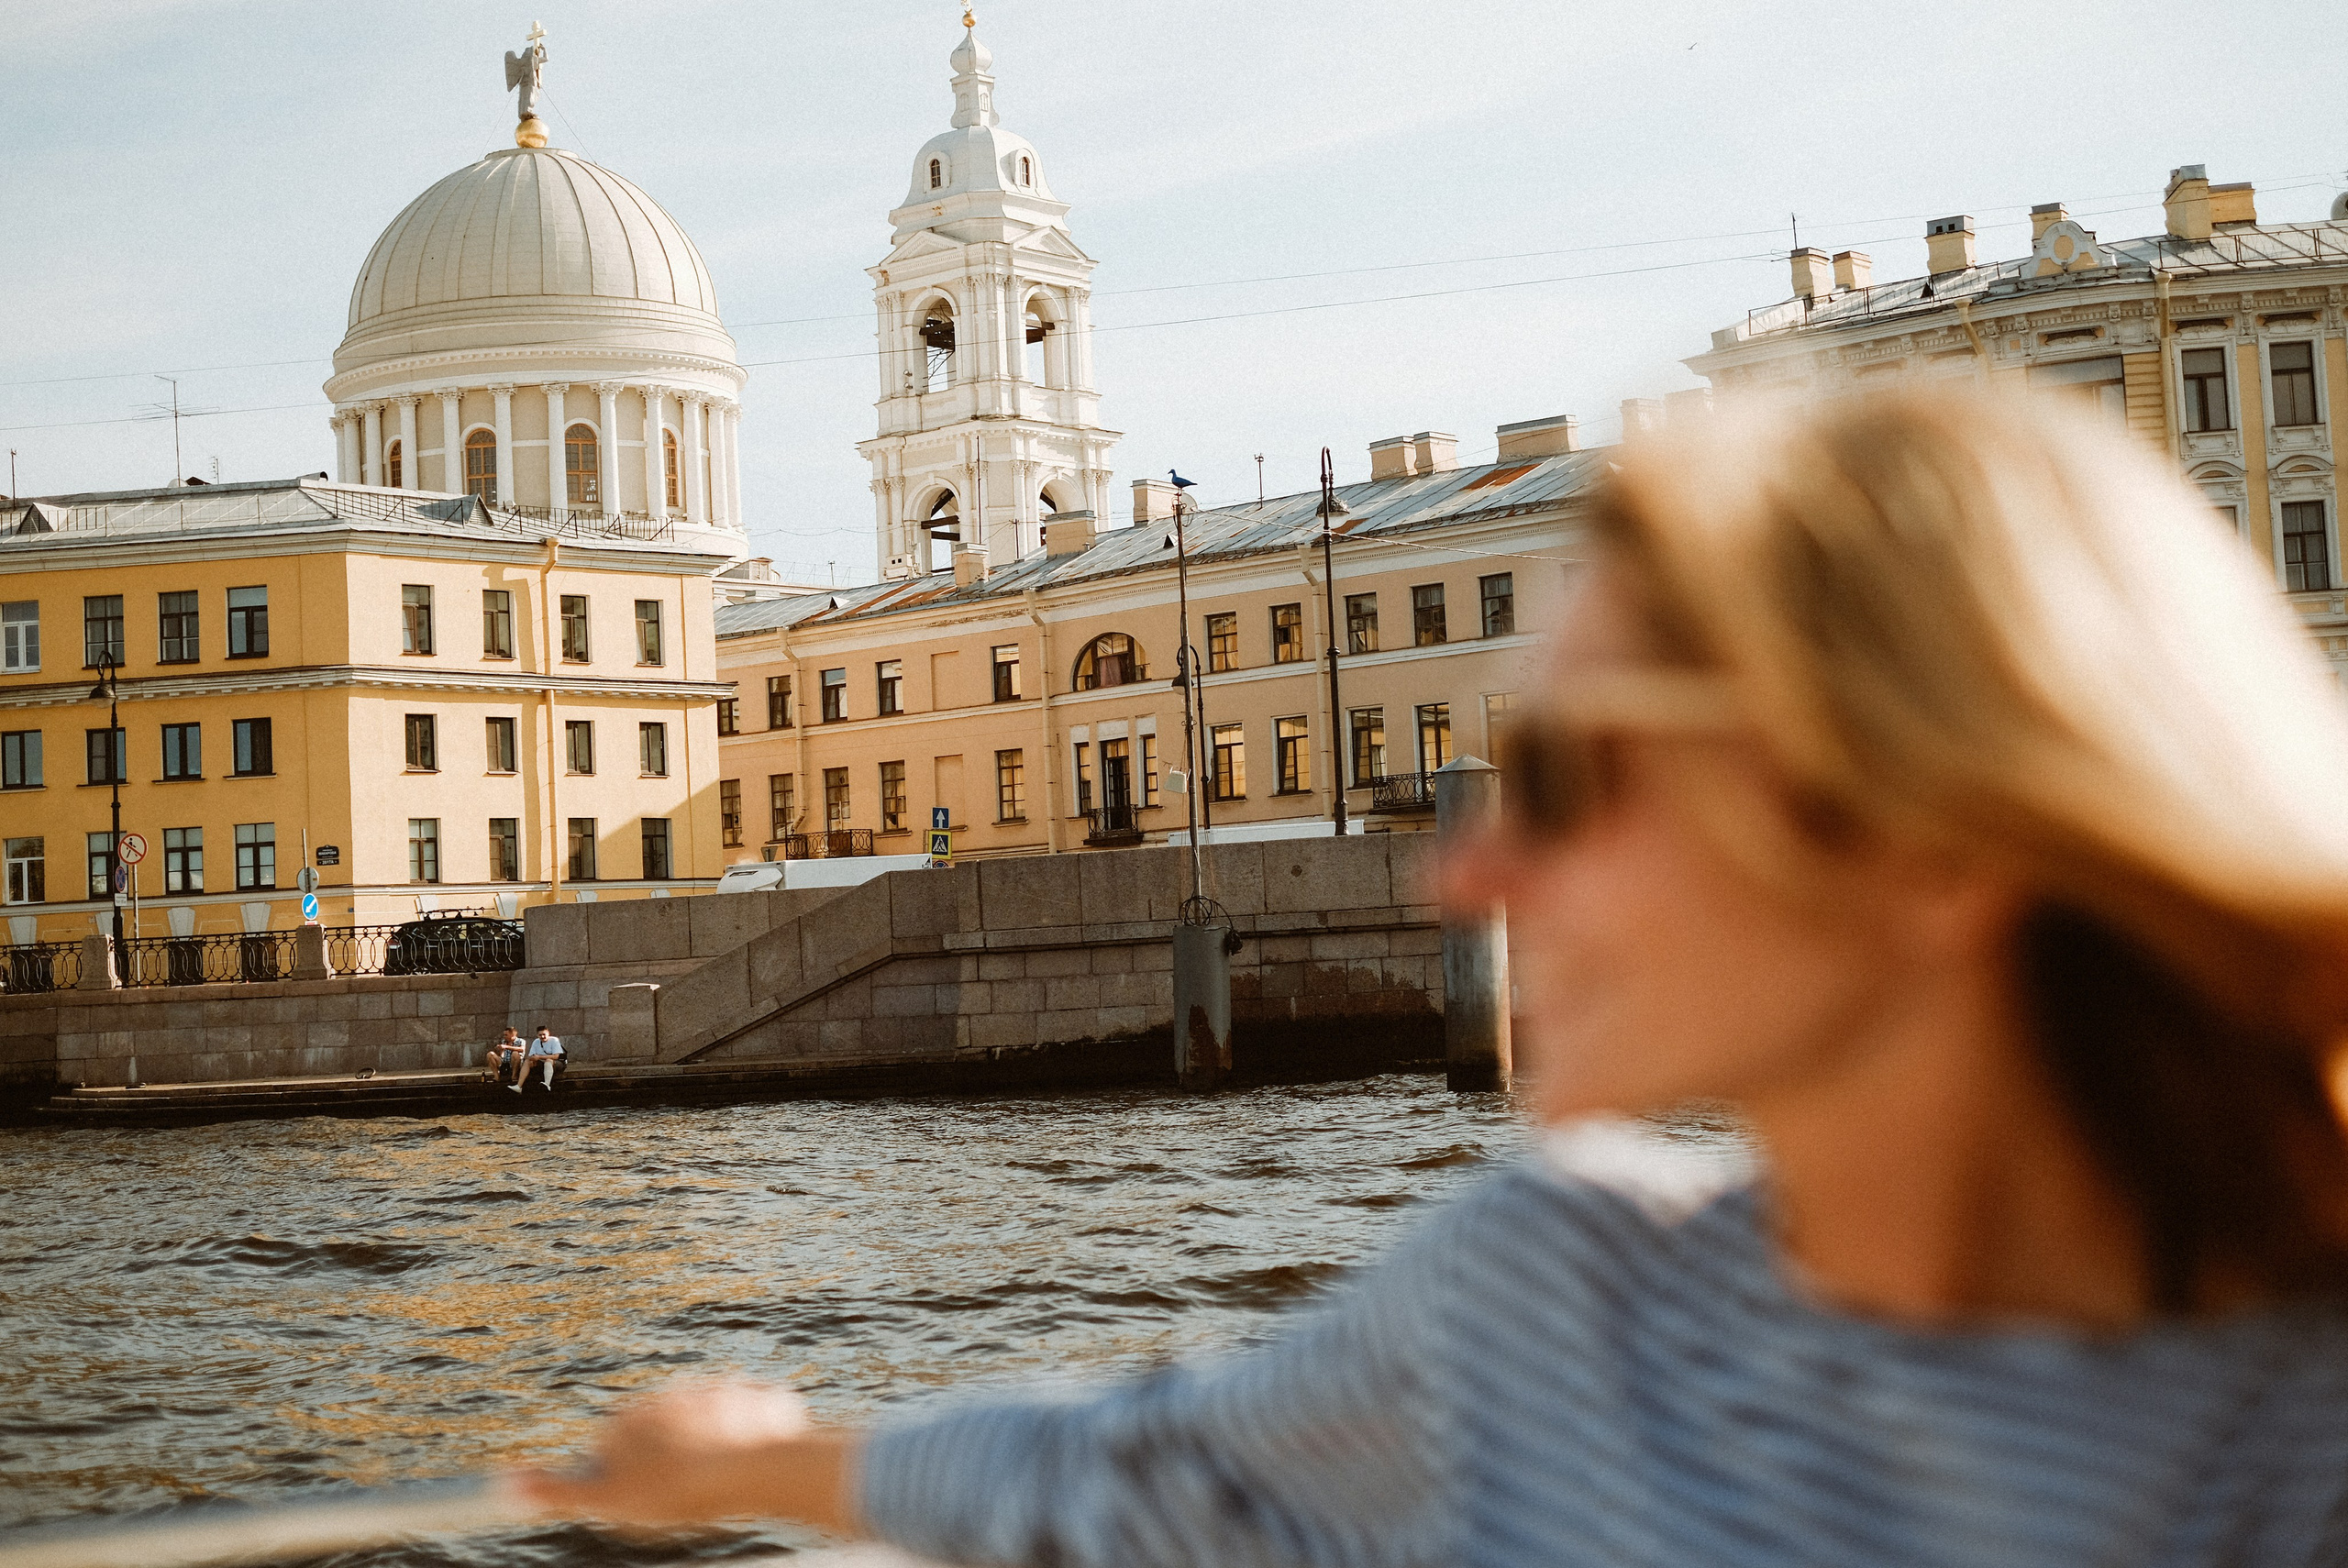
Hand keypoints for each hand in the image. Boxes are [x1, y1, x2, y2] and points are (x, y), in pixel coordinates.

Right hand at [514, 1381, 863, 1532]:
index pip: (615, 1447)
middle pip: (662, 1434)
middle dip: (669, 1460)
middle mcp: (670, 1392)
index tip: (646, 1498)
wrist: (751, 1469)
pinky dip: (751, 1441)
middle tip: (682, 1495)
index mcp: (628, 1415)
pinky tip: (752, 1467)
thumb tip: (507, 1481)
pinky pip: (750, 1420)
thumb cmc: (675, 1490)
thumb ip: (557, 1492)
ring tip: (718, 1485)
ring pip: (707, 1427)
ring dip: (711, 1450)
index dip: (628, 1478)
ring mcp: (716, 1389)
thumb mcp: (608, 1500)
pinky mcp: (757, 1395)